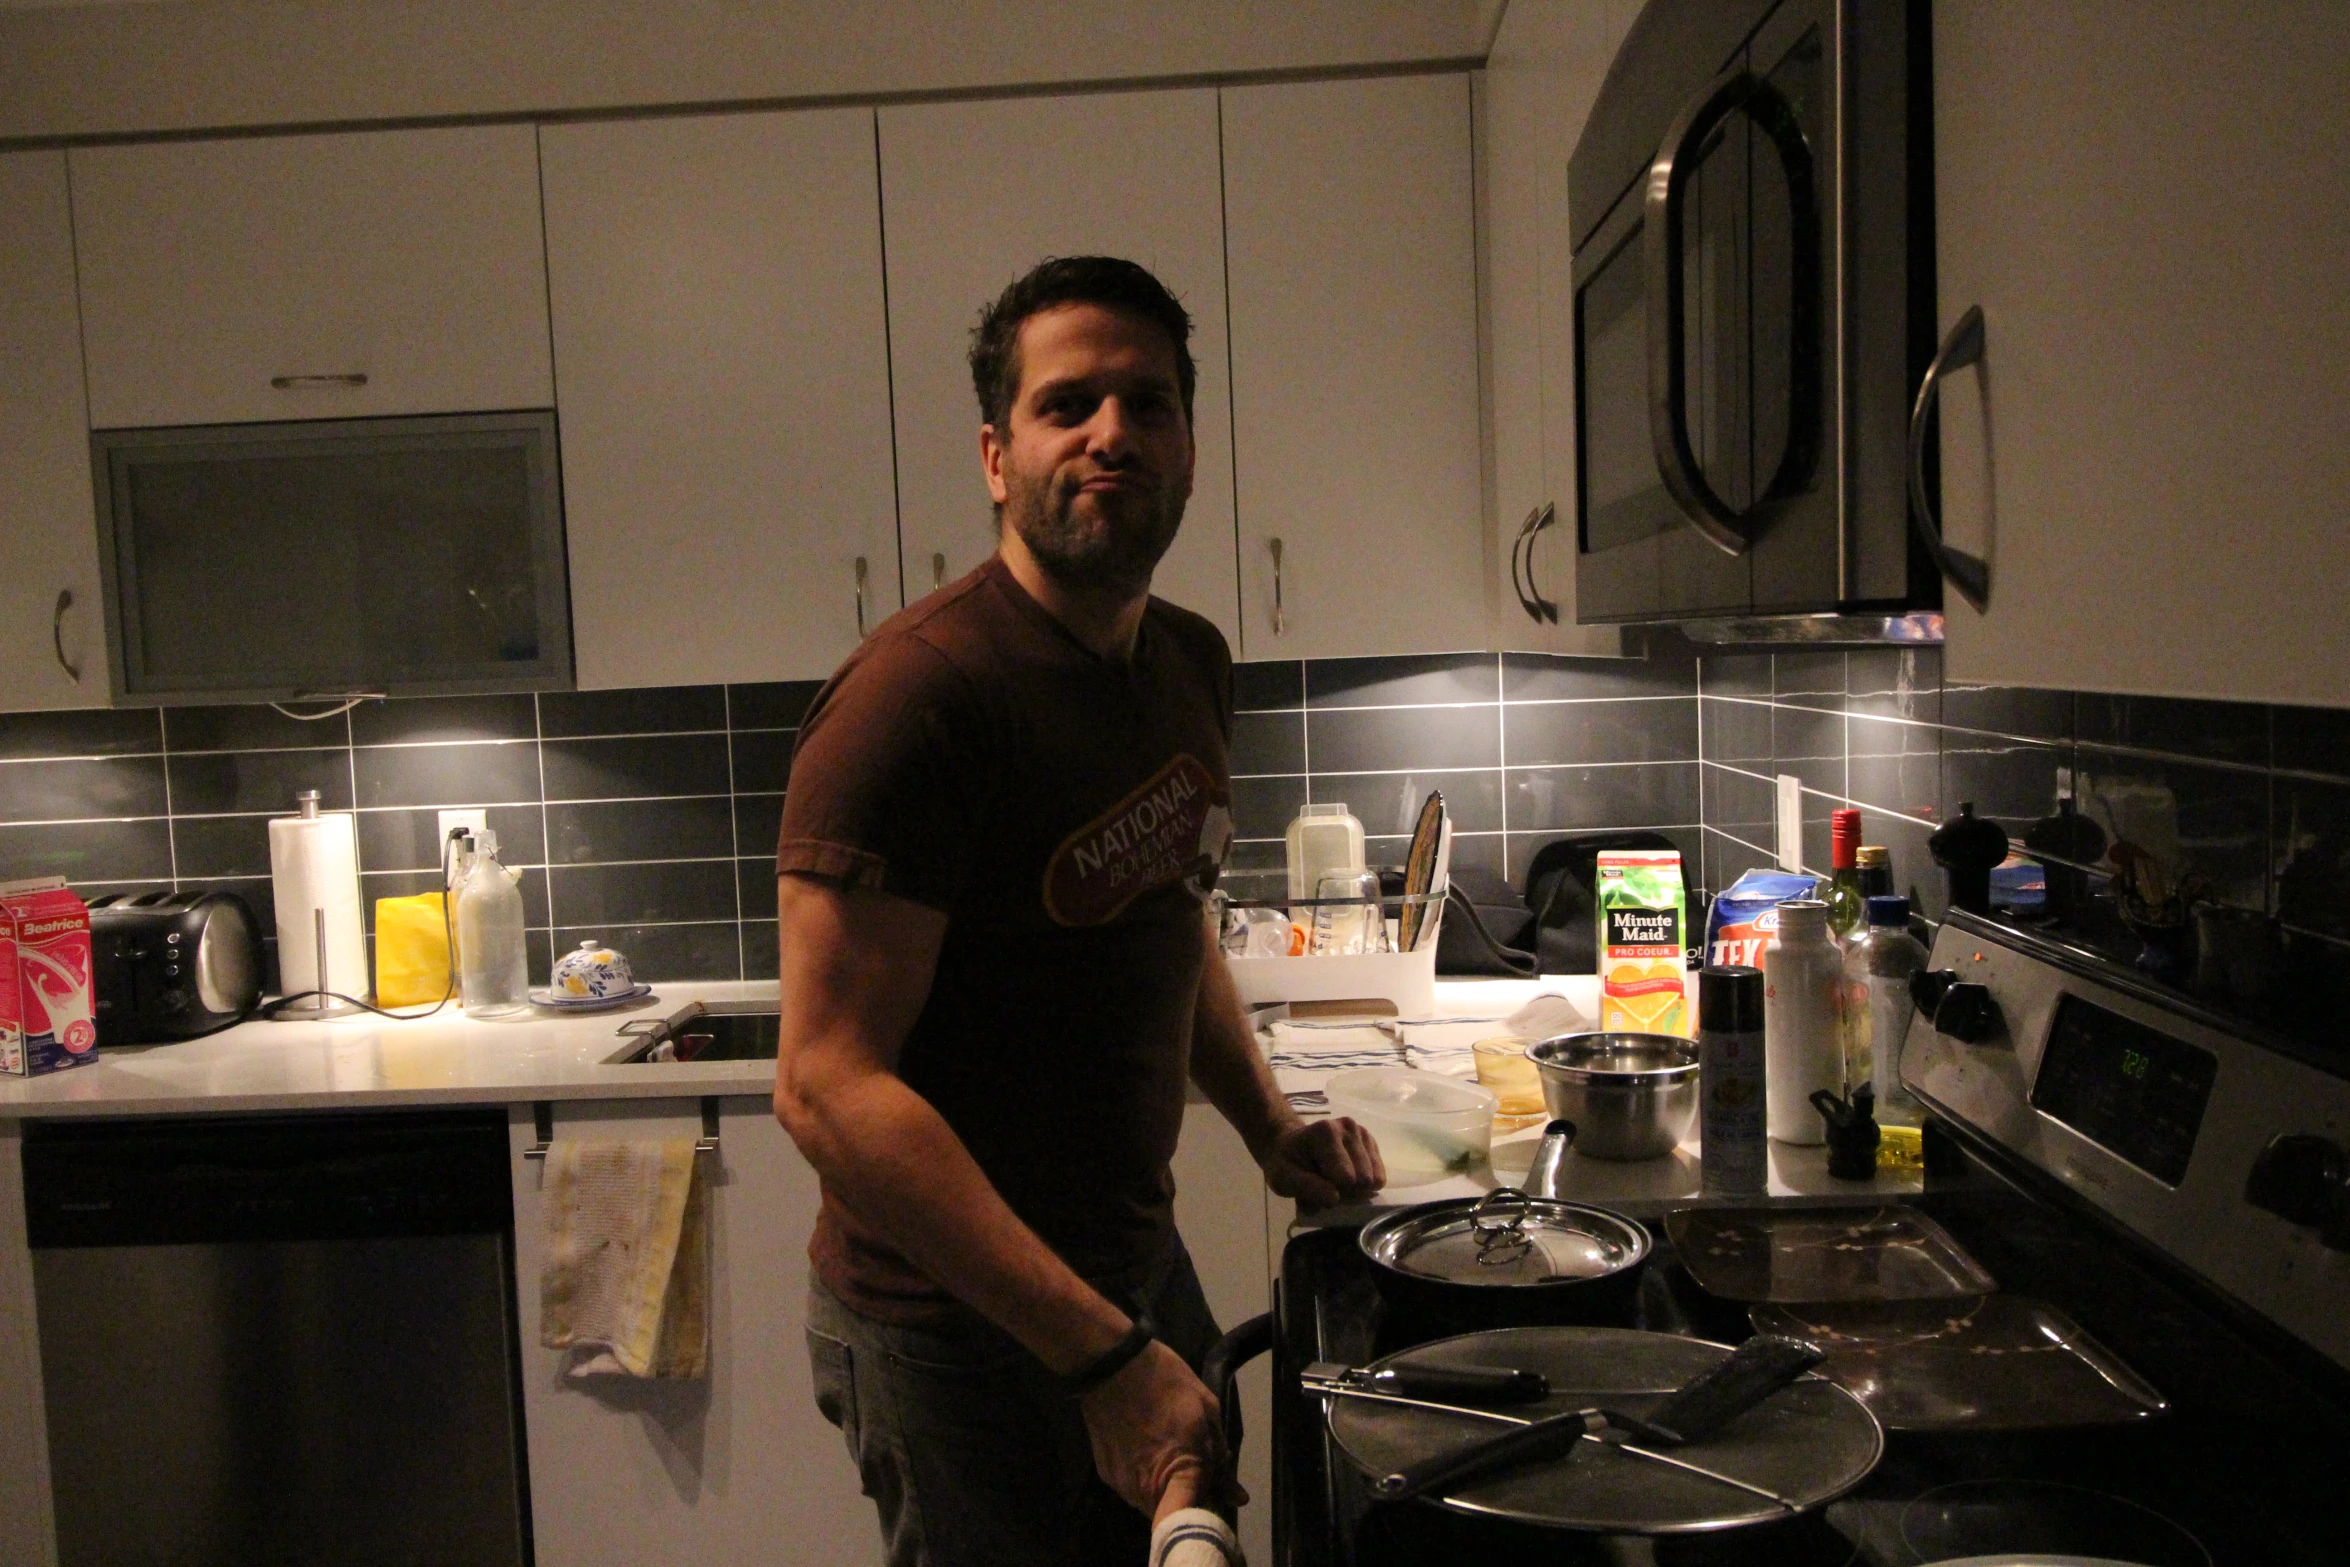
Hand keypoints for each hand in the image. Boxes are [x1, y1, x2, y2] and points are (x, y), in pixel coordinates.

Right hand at [1080, 1339, 1234, 1518]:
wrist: (1113, 1363)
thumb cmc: (1166, 1381)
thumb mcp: (1207, 1410)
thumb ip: (1219, 1460)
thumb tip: (1235, 1495)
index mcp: (1182, 1470)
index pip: (1192, 1521)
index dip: (1206, 1520)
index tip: (1215, 1502)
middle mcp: (1149, 1488)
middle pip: (1174, 1513)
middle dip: (1189, 1497)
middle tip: (1195, 1463)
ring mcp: (1124, 1485)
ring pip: (1152, 1503)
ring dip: (1165, 1488)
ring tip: (1167, 1448)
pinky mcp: (1106, 1475)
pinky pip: (1132, 1488)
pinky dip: (1143, 1477)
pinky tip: (1145, 1446)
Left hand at [1262, 1116, 1384, 1210]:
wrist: (1291, 1145)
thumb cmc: (1286, 1162)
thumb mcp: (1283, 1178)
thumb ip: (1306, 1188)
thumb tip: (1335, 1199)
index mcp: (1325, 1132)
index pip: (1344, 1177)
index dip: (1333, 1193)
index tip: (1316, 1189)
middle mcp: (1349, 1127)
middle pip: (1362, 1179)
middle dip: (1346, 1191)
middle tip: (1326, 1185)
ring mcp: (1362, 1133)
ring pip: (1373, 1179)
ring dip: (1356, 1188)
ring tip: (1335, 1180)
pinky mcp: (1371, 1142)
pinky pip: (1379, 1175)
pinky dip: (1364, 1183)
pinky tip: (1348, 1176)